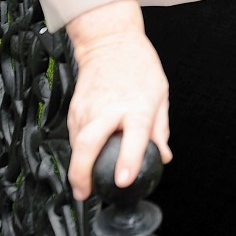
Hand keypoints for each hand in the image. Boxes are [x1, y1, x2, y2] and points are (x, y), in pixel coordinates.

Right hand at [65, 1, 170, 200]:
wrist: (111, 42)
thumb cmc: (140, 67)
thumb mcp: (160, 94)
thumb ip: (159, 129)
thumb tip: (162, 156)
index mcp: (136, 105)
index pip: (133, 136)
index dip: (128, 160)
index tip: (122, 180)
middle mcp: (109, 108)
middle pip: (88, 144)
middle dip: (82, 174)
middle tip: (86, 193)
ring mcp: (88, 108)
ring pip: (76, 144)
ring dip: (78, 166)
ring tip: (84, 184)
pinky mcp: (74, 108)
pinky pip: (73, 136)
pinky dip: (77, 151)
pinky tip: (84, 160)